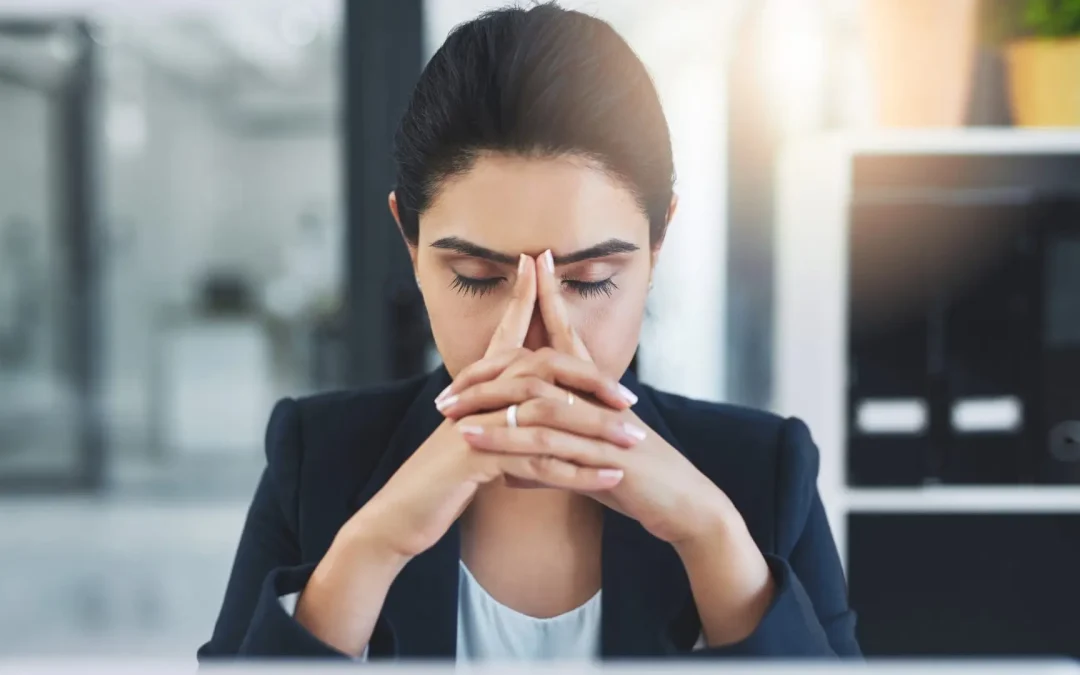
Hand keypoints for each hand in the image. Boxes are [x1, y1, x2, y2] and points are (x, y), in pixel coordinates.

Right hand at [351, 254, 626, 559]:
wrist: (398, 517)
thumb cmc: (438, 482)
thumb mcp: (470, 443)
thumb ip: (497, 421)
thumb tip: (525, 410)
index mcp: (474, 390)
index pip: (506, 336)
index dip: (524, 301)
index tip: (540, 267)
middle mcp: (475, 398)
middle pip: (541, 371)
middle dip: (590, 382)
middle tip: (631, 399)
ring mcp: (475, 424)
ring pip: (548, 415)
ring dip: (596, 430)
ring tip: (633, 441)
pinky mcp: (475, 457)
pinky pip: (538, 460)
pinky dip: (579, 471)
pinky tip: (611, 477)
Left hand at [440, 251, 775, 645]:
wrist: (683, 505)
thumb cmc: (638, 483)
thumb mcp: (587, 466)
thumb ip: (549, 460)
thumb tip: (511, 470)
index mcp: (598, 392)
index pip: (568, 336)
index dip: (550, 298)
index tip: (533, 262)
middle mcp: (599, 398)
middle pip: (538, 365)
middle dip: (490, 371)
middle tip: (447, 388)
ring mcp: (602, 422)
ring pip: (536, 401)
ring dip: (488, 405)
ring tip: (448, 413)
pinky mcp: (603, 453)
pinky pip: (547, 441)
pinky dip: (506, 440)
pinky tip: (475, 442)